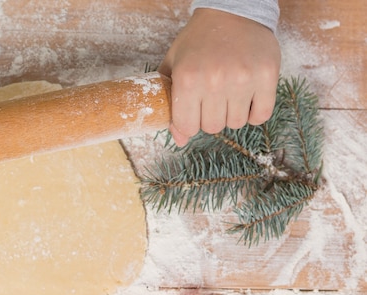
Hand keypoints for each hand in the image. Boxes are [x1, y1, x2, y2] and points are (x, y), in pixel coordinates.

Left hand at [159, 8, 280, 145]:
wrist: (232, 11)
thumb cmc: (198, 41)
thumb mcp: (173, 65)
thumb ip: (170, 103)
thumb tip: (180, 139)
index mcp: (187, 79)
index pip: (187, 127)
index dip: (189, 123)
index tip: (193, 112)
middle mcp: (214, 81)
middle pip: (212, 127)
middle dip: (210, 117)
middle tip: (212, 98)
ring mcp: (243, 79)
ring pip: (235, 123)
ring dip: (231, 114)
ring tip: (229, 93)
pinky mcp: (267, 76)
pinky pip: (261, 115)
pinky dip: (254, 113)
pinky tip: (247, 98)